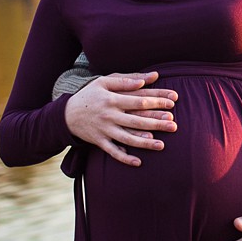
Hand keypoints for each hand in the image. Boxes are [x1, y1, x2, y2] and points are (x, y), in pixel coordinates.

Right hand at [63, 72, 177, 165]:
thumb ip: (126, 80)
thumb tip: (148, 78)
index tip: (173, 102)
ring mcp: (105, 130)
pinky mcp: (99, 141)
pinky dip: (124, 158)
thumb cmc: (89, 95)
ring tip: (161, 145)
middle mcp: (110, 115)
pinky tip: (138, 162)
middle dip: (157, 123)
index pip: (139, 100)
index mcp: (112, 99)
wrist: (66, 114)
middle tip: (174, 126)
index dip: (156, 101)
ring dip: (145, 143)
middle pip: (137, 120)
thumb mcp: (104, 82)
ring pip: (127, 138)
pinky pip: (113, 151)